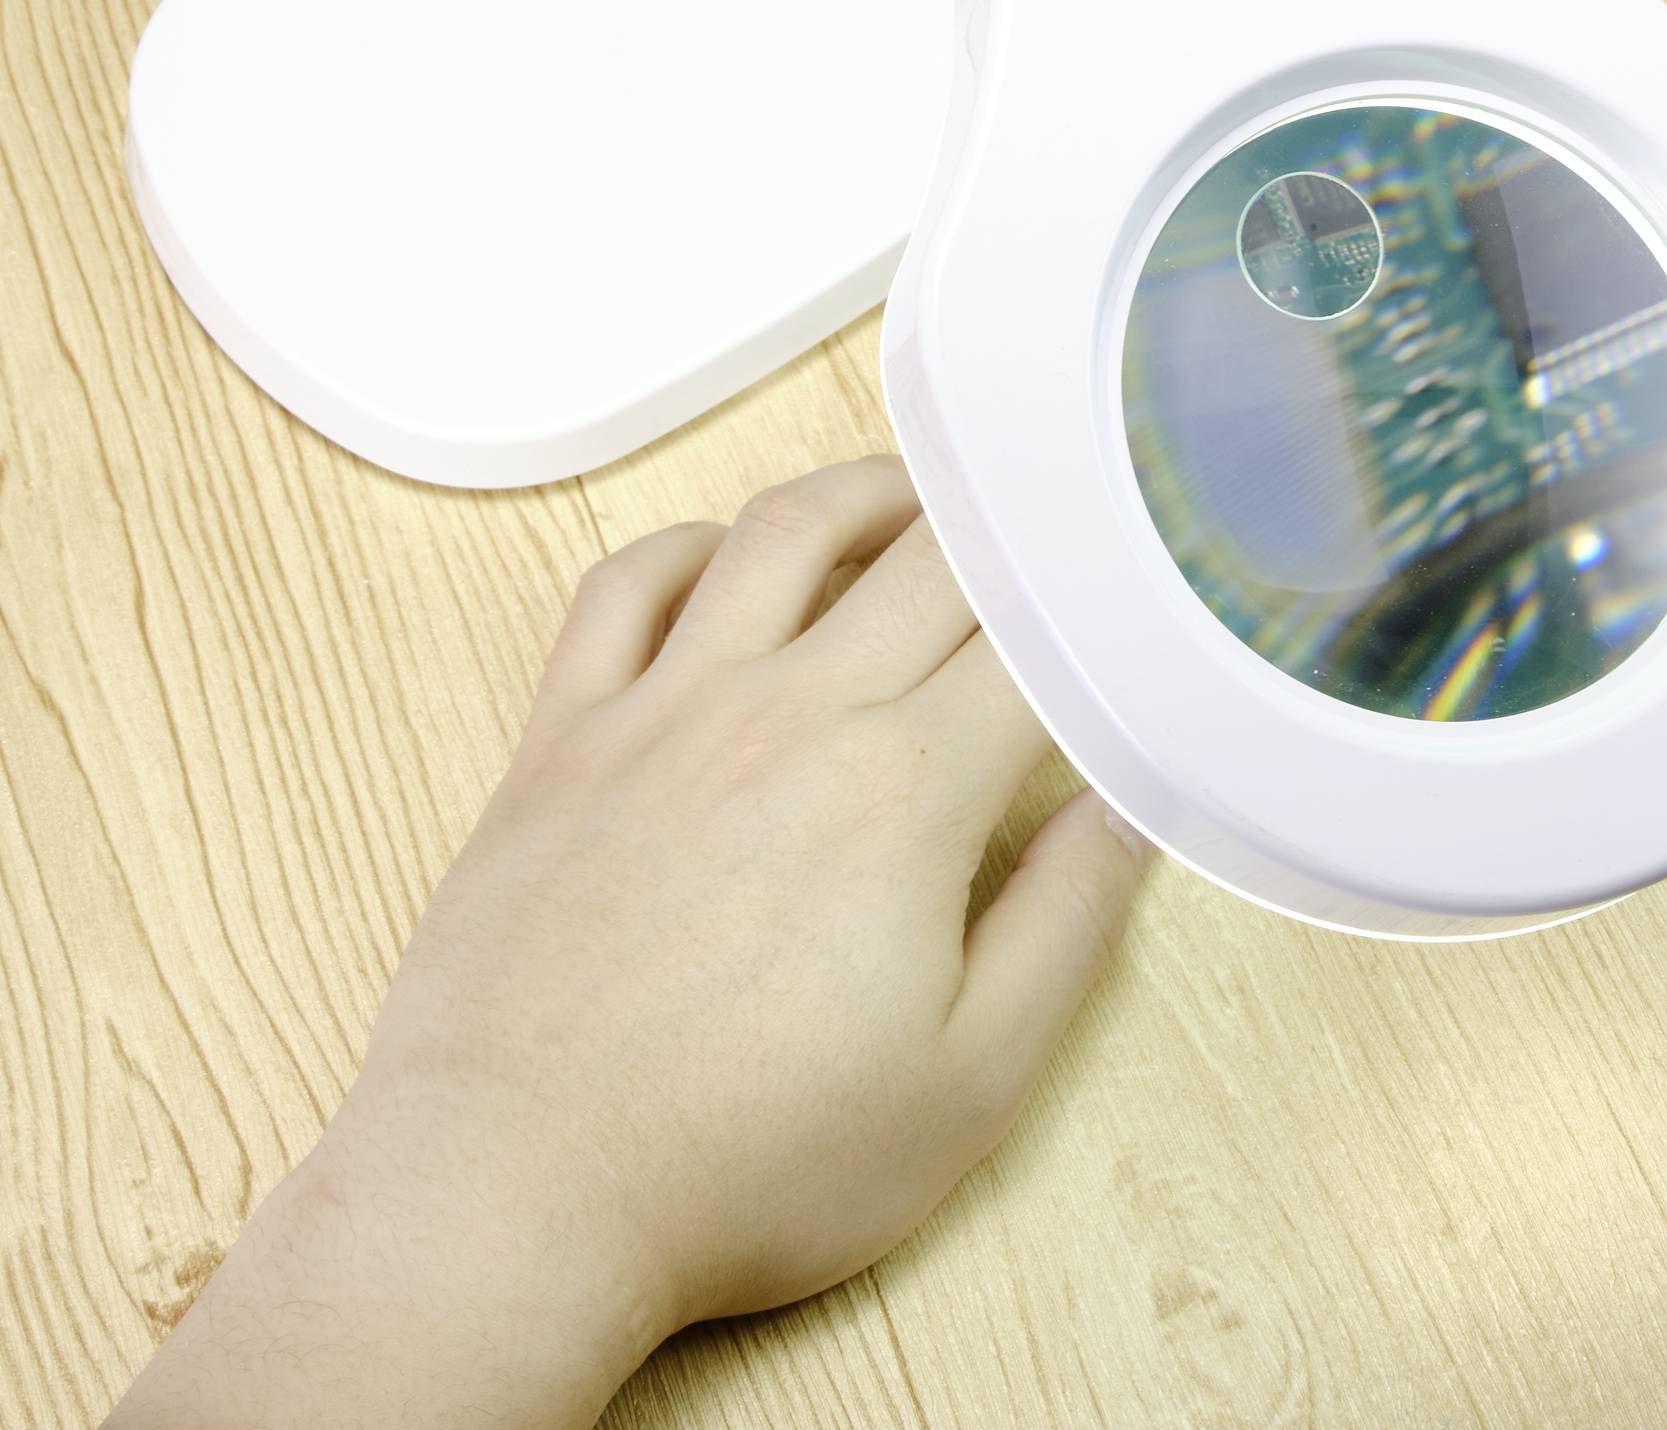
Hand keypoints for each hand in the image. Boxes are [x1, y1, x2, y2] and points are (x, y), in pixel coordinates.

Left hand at [110, 457, 1151, 1429]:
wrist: (515, 1195)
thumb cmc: (751, 1162)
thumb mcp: (970, 1083)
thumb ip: (1067, 923)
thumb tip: (1127, 803)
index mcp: (907, 784)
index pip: (1033, 645)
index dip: (1094, 615)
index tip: (1126, 608)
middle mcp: (792, 707)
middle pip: (927, 559)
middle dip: (1005, 535)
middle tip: (1044, 539)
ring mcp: (666, 708)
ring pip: (779, 532)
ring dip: (865, 497)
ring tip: (914, 509)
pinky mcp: (564, 736)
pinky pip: (626, 585)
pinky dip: (690, 547)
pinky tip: (728, 563)